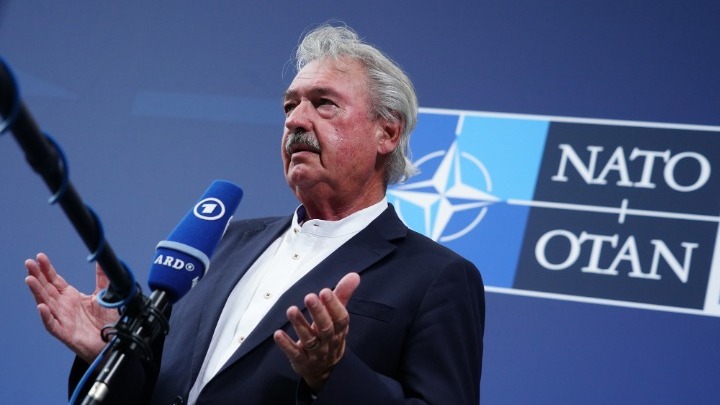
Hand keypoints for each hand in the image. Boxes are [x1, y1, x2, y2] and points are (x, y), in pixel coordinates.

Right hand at [25, 253, 119, 362]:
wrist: (111, 342)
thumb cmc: (105, 321)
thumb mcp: (104, 295)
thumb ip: (102, 277)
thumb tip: (102, 258)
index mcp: (71, 297)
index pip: (55, 280)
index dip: (47, 269)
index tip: (40, 256)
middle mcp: (63, 306)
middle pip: (47, 289)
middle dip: (37, 276)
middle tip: (29, 263)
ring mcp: (63, 319)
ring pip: (46, 304)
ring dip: (37, 292)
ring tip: (30, 280)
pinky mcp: (65, 333)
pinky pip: (53, 325)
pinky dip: (46, 316)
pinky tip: (42, 307)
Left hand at [273, 272, 360, 391]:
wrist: (324, 370)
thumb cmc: (330, 337)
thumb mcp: (337, 318)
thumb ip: (343, 295)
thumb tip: (354, 275)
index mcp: (339, 330)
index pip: (340, 318)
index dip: (334, 305)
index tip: (325, 291)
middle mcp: (329, 343)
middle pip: (325, 328)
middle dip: (318, 313)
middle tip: (309, 297)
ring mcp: (316, 354)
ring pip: (310, 340)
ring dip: (300, 325)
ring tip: (291, 310)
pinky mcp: (301, 361)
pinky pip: (294, 353)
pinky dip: (286, 344)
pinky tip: (278, 334)